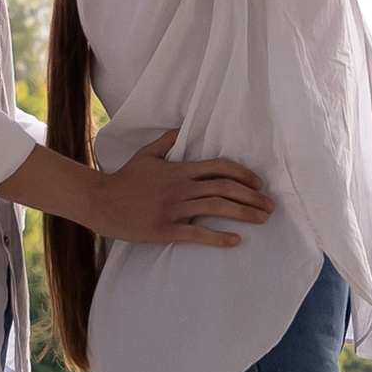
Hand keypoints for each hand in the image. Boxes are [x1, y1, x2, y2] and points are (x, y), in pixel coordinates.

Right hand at [79, 130, 273, 248]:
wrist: (101, 201)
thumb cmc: (124, 179)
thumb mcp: (146, 154)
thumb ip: (167, 141)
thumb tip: (183, 130)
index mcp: (180, 170)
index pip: (220, 168)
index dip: (244, 175)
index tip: (259, 184)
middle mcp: (182, 188)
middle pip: (225, 188)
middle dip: (252, 196)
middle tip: (270, 206)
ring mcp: (175, 209)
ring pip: (217, 208)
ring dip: (244, 213)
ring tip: (262, 219)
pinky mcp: (166, 229)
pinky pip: (198, 234)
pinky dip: (219, 238)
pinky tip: (235, 241)